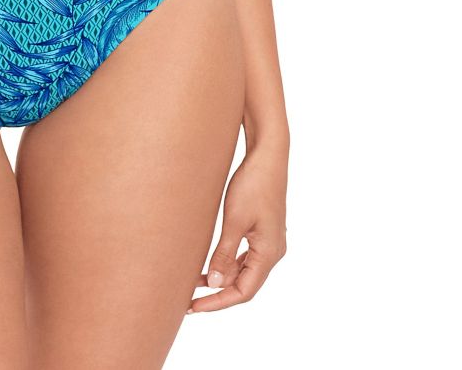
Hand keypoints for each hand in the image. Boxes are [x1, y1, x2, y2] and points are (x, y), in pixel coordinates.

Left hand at [188, 144, 287, 312]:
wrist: (267, 155)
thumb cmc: (252, 184)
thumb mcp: (234, 220)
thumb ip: (224, 254)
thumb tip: (215, 284)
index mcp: (269, 253)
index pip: (244, 292)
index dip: (218, 302)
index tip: (194, 307)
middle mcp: (273, 251)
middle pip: (245, 285)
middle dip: (218, 294)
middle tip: (189, 300)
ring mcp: (269, 241)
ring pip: (244, 271)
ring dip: (221, 279)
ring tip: (194, 283)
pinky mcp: (262, 230)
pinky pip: (245, 257)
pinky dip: (228, 264)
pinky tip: (210, 263)